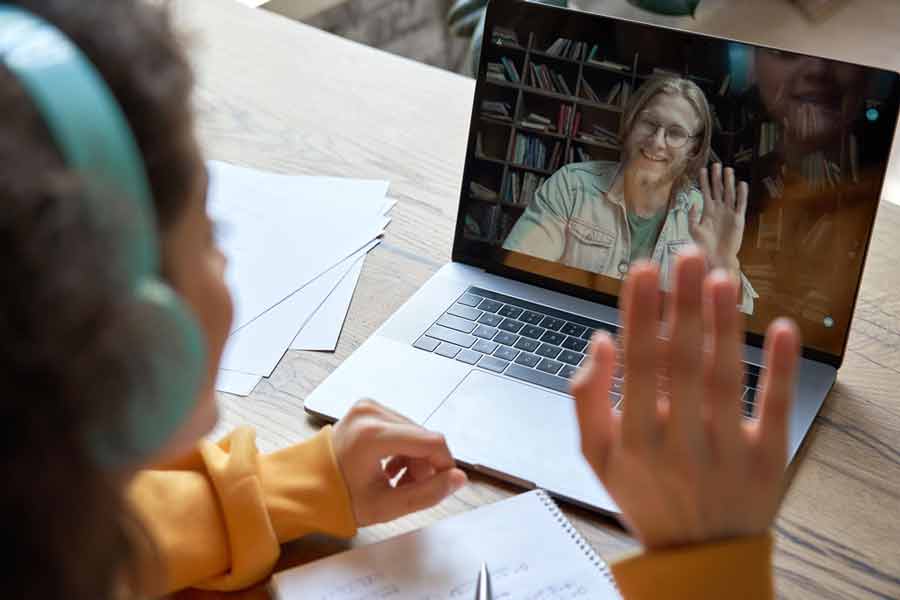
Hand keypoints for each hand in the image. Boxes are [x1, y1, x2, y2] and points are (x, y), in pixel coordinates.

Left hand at [332, 399, 466, 526]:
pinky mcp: (367, 408)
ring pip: (414, 432)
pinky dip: (403, 447)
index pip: (432, 441)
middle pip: (423, 436)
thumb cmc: (340, 498)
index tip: (443, 483)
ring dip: (414, 457)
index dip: (445, 464)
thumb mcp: (387, 506)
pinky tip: (390, 466)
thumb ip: (428, 493)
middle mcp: (370, 413)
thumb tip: (458, 479)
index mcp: (372, 435)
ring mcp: (367, 407)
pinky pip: (400, 426)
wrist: (306, 486)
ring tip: (396, 479)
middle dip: (425, 464)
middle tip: (408, 487)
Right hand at [572, 248, 799, 549]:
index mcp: (634, 439)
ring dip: (723, 326)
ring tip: (720, 279)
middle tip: (687, 255)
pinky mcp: (767, 459)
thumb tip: (599, 340)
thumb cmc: (643, 492)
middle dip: (683, 306)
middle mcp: (679, 442)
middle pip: (682, 363)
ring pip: (725, 378)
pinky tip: (782, 327)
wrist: (698, 555)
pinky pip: (776, 408)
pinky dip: (780, 368)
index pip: (638, 365)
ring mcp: (726, 451)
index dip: (640, 315)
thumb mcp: (596, 455)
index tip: (643, 270)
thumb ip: (587, 399)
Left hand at [690, 163, 748, 272]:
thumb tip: (693, 202)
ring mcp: (728, 213)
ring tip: (728, 170)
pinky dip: (741, 194)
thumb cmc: (703, 246)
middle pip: (718, 189)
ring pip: (729, 194)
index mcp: (707, 211)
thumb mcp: (694, 230)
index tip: (702, 170)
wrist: (716, 257)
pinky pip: (740, 204)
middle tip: (716, 164)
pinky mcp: (738, 219)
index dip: (704, 181)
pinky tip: (741, 184)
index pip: (705, 192)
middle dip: (717, 177)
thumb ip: (693, 215)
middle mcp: (718, 210)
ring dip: (728, 182)